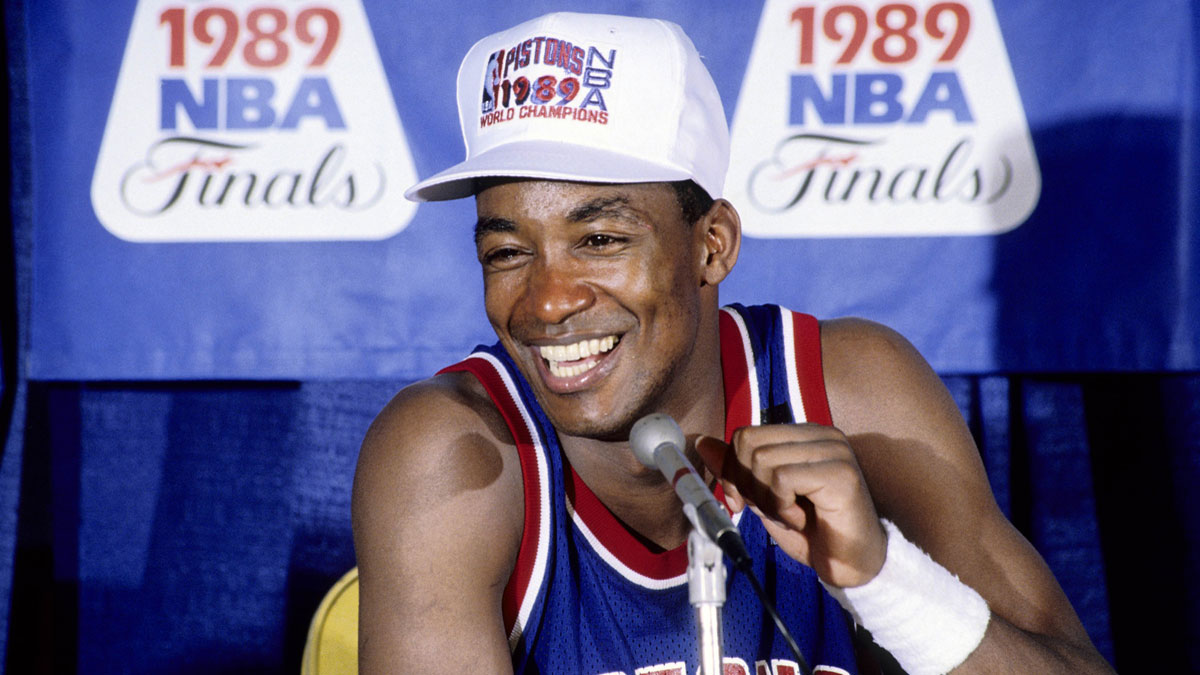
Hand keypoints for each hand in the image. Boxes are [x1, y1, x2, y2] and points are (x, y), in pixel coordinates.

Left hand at [695, 424, 886, 587]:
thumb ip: (738, 470)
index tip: (741, 502)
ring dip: (766, 499)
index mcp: (803, 435)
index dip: (733, 472)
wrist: (853, 566)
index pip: (745, 435)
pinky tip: (802, 519)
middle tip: (771, 510)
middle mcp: (821, 435)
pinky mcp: (840, 472)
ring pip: (762, 461)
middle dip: (747, 485)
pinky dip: (782, 506)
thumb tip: (704, 443)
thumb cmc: (813, 532)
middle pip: (749, 444)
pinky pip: (783, 479)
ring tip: (790, 515)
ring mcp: (833, 450)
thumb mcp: (763, 498)